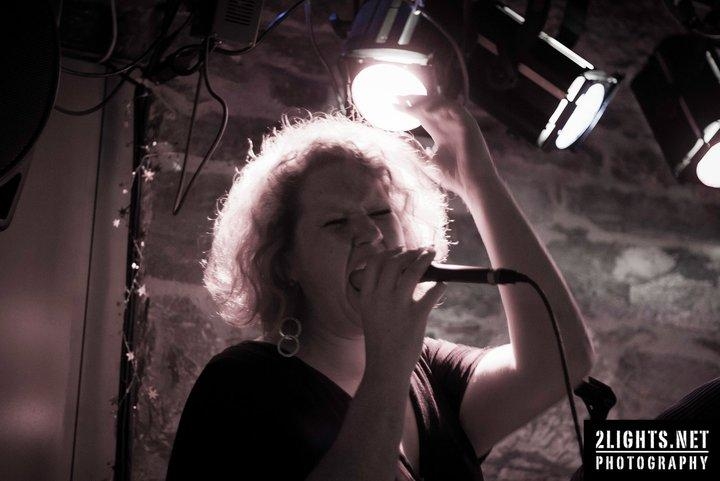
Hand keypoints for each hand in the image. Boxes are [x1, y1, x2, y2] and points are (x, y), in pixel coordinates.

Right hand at [353, 247, 445, 375]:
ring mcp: (398, 306)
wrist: (385, 368)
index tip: (399, 250)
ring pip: (413, 271)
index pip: (375, 263)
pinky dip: (439, 286)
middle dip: (409, 253)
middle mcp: (380, 298)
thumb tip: (398, 275)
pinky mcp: (416, 316)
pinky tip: (442, 285)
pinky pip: (432, 292)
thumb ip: (379, 295)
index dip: (389, 253)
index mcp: (367, 297)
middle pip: (394, 262)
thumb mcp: (371, 315)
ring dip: (425, 259)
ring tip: (431, 255)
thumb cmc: (381, 341)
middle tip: (420, 251)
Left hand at [397, 95, 496, 195]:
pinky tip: (426, 110)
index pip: (423, 116)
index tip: (393, 105)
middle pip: (430, 107)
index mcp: (440, 133)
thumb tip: (399, 139)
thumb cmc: (453, 176)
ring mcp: (459, 124)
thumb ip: (415, 150)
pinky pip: (455, 109)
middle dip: (413, 101)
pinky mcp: (469, 124)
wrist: (472, 184)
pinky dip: (441, 107)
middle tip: (396, 97)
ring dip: (426, 101)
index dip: (409, 109)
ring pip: (442, 104)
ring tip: (409, 103)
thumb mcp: (428, 162)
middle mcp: (449, 125)